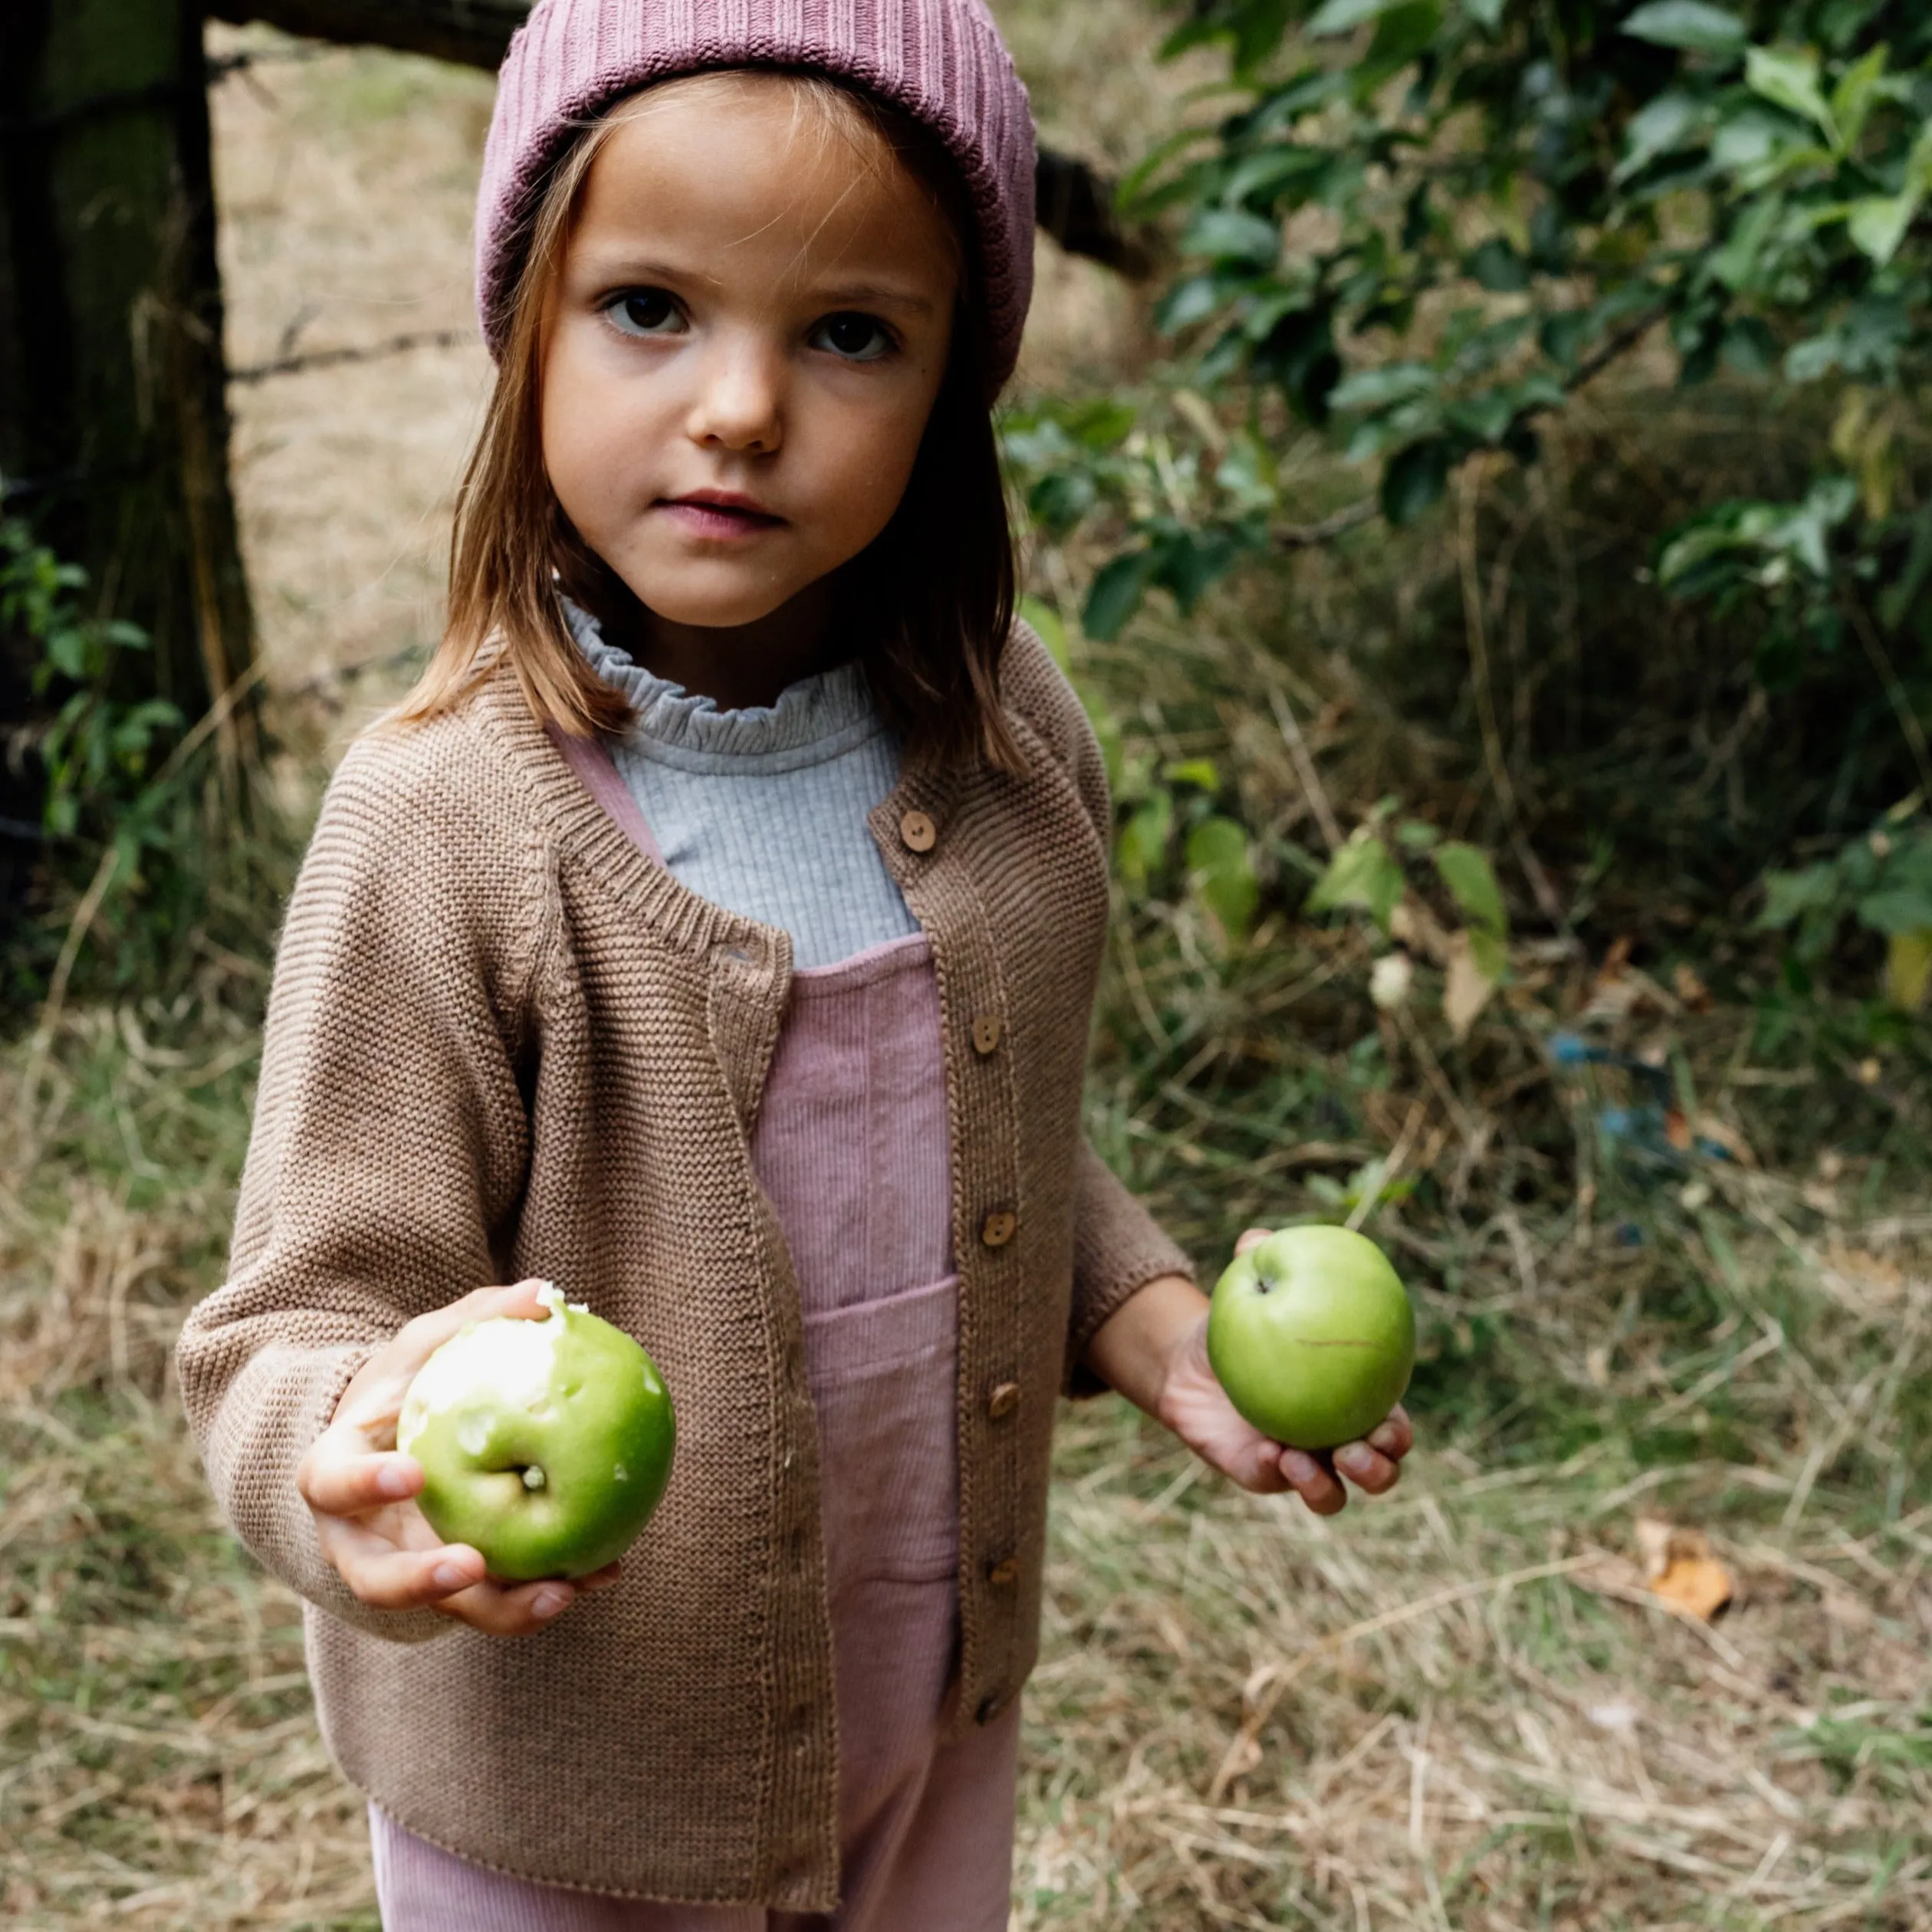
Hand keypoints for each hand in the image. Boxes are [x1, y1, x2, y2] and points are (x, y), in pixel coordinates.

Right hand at [296, 1278, 622, 1634]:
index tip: (413, 1474)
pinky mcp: (457, 1589)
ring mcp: (410, 1570)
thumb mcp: (428, 1346)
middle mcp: (365, 1539)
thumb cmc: (409, 1386)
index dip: (364, 1482)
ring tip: (561, 1592)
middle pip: (375, 1580)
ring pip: (446, 1610)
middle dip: (420, 1582)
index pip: (332, 1483)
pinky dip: (548, 1592)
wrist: (400, 1442)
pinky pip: (499, 1601)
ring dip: (501, 1608)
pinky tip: (606, 1571)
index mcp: (339, 1476)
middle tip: (472, 1565)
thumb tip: (545, 1294)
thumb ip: (475, 1320)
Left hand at [1155, 1229, 1413, 1514]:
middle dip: (1379, 1469)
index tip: (1389, 1420)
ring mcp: (1301, 1463)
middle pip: (1379, 1471)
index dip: (1399, 1431)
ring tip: (1306, 1461)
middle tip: (1357, 1448)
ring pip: (1333, 1495)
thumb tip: (1256, 1237)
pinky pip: (1275, 1484)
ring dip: (1328, 1487)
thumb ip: (1258, 1261)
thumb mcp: (1248, 1292)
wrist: (1190, 1361)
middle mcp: (1335, 1438)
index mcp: (1353, 1400)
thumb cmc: (1239, 1323)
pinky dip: (1279, 1473)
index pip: (1393, 1424)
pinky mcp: (1260, 1475)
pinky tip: (1270, 1452)